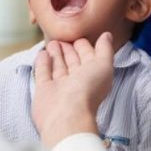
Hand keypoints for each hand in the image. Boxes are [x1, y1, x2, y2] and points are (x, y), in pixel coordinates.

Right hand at [31, 33, 114, 147]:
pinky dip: (43, 62)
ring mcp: (60, 86)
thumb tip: (108, 35)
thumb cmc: (88, 91)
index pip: (89, 57)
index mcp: (93, 76)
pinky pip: (43, 73)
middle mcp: (78, 82)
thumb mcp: (103, 65)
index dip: (85, 46)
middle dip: (69, 49)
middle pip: (73, 61)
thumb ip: (106, 50)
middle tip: (63, 37)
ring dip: (56, 53)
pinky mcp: (44, 90)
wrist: (66, 115)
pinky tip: (43, 52)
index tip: (79, 36)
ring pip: (58, 66)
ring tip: (53, 42)